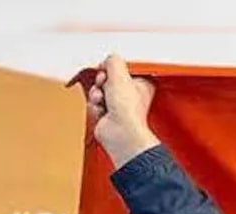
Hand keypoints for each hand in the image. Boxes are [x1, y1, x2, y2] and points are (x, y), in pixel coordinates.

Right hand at [87, 53, 160, 169]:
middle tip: (105, 84)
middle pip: (107, 78)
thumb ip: (113, 61)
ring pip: (98, 90)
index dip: (112, 67)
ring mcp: (118, 106)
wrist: (120, 132)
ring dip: (96, 93)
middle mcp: (130, 95)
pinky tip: (101, 110)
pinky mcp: (106, 115)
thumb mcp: (120, 74)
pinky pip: (93, 103)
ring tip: (103, 99)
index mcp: (141, 84)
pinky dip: (94, 105)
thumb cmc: (128, 110)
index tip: (109, 68)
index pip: (122, 68)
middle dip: (101, 80)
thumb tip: (108, 60)